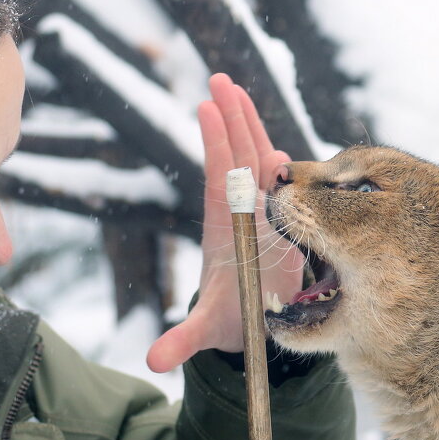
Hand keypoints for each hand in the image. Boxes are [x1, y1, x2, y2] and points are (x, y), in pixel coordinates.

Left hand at [146, 74, 305, 372]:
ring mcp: (261, 214)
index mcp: (224, 228)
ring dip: (249, 126)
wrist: (246, 325)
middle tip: (219, 78)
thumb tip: (156, 362)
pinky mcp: (280, 221)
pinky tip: (279, 147)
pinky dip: (282, 165)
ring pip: (257, 162)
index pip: (219, 178)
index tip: (205, 106)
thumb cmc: (231, 321)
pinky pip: (281, 185)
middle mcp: (241, 214)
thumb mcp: (206, 331)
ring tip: (236, 89)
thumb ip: (182, 341)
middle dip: (229, 118)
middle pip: (236, 157)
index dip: (214, 144)